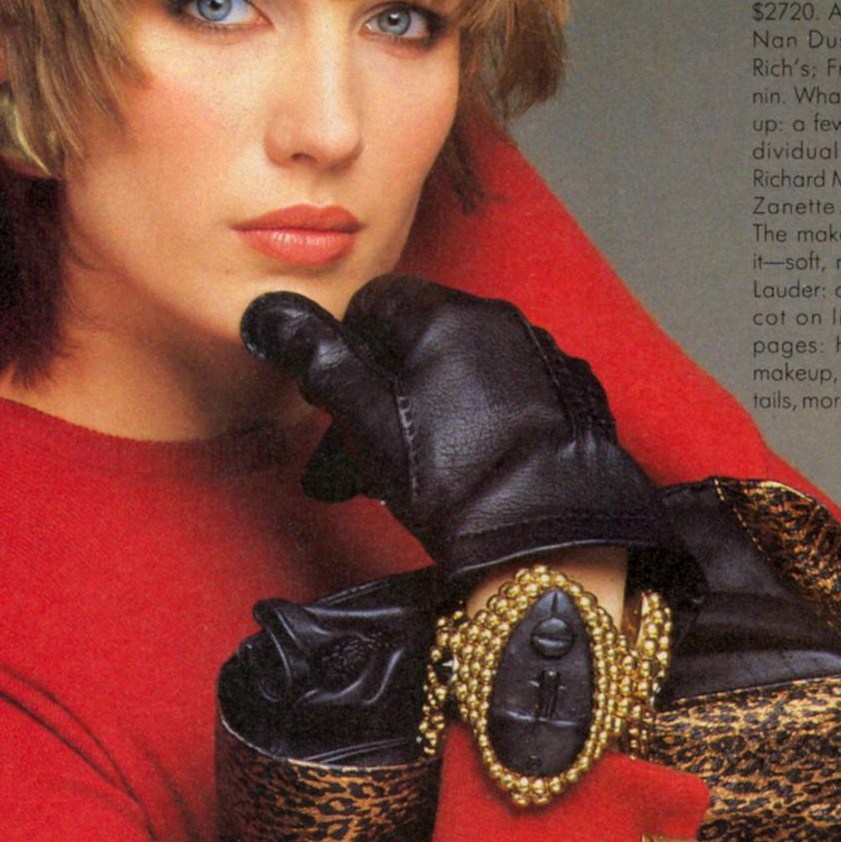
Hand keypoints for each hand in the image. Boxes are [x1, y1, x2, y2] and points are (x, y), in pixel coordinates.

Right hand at [241, 277, 688, 598]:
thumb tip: (268, 312)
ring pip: (465, 368)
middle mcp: (499, 319)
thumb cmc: (451, 478)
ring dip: (431, 407)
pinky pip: (511, 392)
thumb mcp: (365, 418)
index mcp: (443, 315)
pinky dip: (484, 419)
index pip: (374, 304)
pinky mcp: (572, 392)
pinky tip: (473, 468)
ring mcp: (542, 354)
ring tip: (415, 473)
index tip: (334, 402)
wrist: (548, 537)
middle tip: (364, 451)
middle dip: (383, 391)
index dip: (344, 353)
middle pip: (421, 339)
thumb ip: (316, 357)